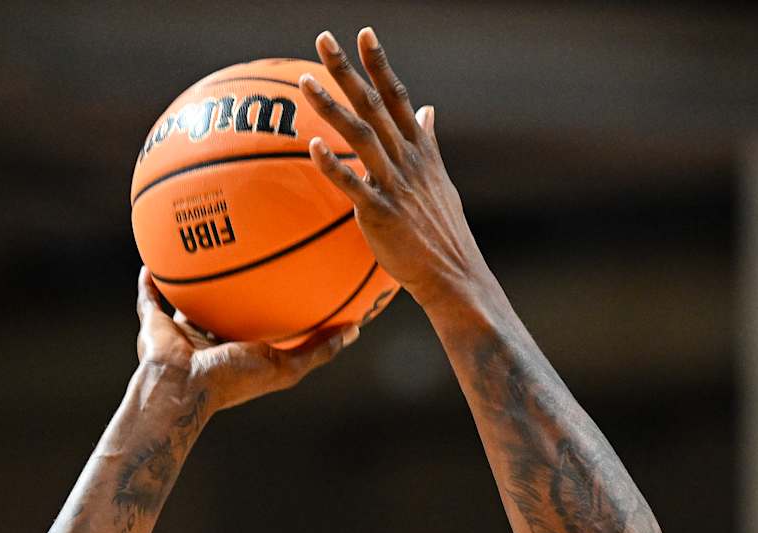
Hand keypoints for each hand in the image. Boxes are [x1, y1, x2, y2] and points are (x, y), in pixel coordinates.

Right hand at [135, 268, 357, 412]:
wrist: (184, 388)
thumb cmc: (234, 380)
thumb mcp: (286, 367)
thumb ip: (318, 351)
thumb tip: (355, 330)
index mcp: (240, 349)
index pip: (258, 322)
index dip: (272, 302)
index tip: (288, 278)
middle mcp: (211, 339)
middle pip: (225, 307)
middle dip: (234, 286)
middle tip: (246, 253)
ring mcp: (182, 332)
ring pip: (188, 299)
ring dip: (193, 278)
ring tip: (201, 244)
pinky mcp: (154, 324)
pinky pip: (149, 296)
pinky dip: (150, 279)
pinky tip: (155, 253)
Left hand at [299, 28, 492, 308]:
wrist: (453, 274)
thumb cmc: (442, 231)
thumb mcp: (440, 179)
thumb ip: (429, 142)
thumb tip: (427, 110)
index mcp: (420, 150)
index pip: (397, 96)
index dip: (380, 64)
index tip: (363, 33)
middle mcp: (408, 160)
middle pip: (374, 105)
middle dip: (348, 70)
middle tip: (323, 39)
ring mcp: (395, 185)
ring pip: (361, 136)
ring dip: (331, 107)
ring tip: (305, 82)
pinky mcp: (381, 214)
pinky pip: (353, 185)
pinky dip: (334, 165)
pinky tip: (312, 146)